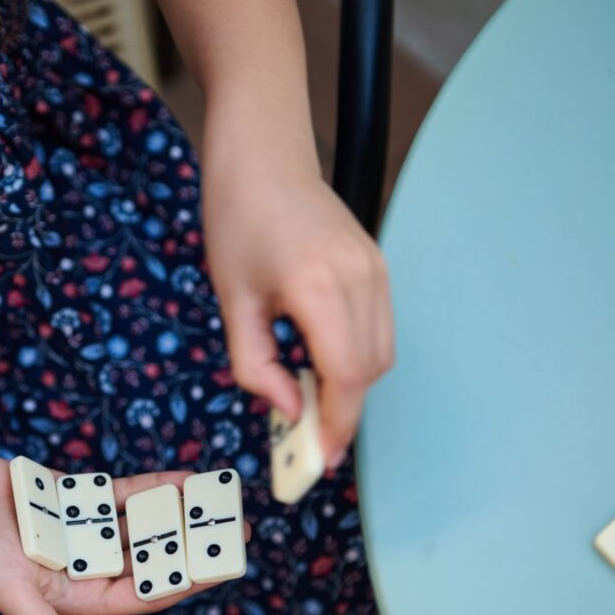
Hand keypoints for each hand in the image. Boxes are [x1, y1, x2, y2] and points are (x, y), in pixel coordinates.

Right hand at [0, 455, 249, 614]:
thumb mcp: (14, 595)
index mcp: (81, 595)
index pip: (144, 594)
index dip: (181, 583)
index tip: (216, 571)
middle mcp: (92, 564)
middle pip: (154, 558)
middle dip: (193, 547)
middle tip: (237, 533)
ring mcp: (91, 530)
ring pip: (147, 525)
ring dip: (181, 515)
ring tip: (220, 503)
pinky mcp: (83, 498)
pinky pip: (128, 494)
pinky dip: (156, 487)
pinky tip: (186, 481)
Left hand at [202, 153, 393, 465]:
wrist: (263, 157)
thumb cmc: (238, 221)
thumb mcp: (232, 302)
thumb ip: (256, 365)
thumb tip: (289, 412)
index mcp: (319, 287)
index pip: (347, 377)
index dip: (337, 424)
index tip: (320, 458)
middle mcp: (360, 278)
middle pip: (370, 371)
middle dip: (342, 410)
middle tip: (302, 435)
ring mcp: (376, 269)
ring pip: (381, 353)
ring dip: (350, 384)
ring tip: (305, 393)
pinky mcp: (378, 264)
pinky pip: (379, 327)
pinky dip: (356, 355)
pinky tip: (318, 358)